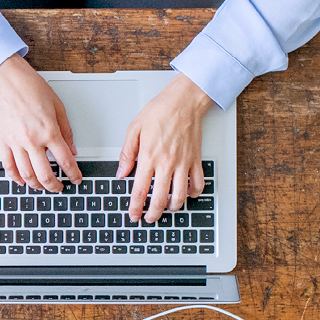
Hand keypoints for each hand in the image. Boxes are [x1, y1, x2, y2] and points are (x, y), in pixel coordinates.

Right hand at [0, 55, 80, 189]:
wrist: (8, 80)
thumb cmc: (31, 88)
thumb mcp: (58, 107)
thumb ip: (66, 131)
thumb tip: (72, 150)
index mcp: (48, 131)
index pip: (65, 161)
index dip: (73, 174)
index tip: (76, 179)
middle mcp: (32, 139)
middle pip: (45, 174)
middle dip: (55, 186)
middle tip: (60, 188)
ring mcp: (16, 142)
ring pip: (26, 174)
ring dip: (37, 185)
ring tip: (43, 186)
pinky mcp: (3, 141)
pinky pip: (8, 166)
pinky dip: (15, 177)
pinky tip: (22, 181)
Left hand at [119, 73, 214, 222]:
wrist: (184, 101)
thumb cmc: (160, 111)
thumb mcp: (134, 129)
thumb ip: (126, 153)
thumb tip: (121, 173)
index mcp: (149, 156)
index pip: (140, 190)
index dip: (135, 207)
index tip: (133, 215)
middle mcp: (167, 163)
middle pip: (160, 199)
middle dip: (153, 214)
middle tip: (149, 218)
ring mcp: (183, 163)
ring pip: (180, 196)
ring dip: (172, 208)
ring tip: (166, 209)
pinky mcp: (195, 160)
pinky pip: (197, 184)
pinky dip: (193, 194)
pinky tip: (186, 194)